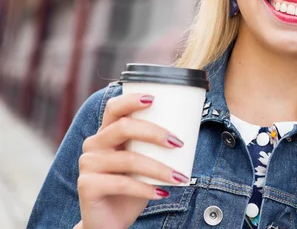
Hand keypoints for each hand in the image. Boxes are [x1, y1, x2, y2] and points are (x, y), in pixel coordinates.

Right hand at [77, 93, 185, 228]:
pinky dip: (146, 189)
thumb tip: (190, 129)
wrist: (110, 221)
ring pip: (128, 159)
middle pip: (123, 127)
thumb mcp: (144, 161)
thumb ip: (154, 146)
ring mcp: (88, 164)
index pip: (114, 108)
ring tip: (180, 177)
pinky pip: (122, 184)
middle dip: (155, 132)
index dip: (131, 100)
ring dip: (159, 168)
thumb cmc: (132, 186)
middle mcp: (94, 144)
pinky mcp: (87, 186)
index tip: (154, 99)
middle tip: (178, 142)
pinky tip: (162, 192)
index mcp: (107, 132)